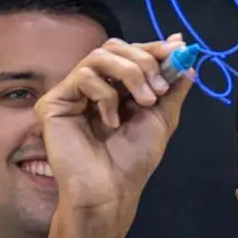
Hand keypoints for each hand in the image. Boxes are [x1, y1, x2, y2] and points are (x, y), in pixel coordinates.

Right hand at [33, 34, 195, 237]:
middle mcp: (92, 86)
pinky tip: (111, 122)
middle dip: (143, 62)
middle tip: (159, 89)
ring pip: (98, 56)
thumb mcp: (161, 117)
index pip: (130, 53)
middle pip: (113, 47)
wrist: (111, 191)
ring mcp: (71, 93)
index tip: (177, 50)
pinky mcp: (53, 103)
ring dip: (130, 74)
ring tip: (145, 102)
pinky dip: (105, 95)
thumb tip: (184, 50)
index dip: (153, 48)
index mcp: (116, 88)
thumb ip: (173, 85)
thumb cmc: (133, 162)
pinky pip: (82, 76)